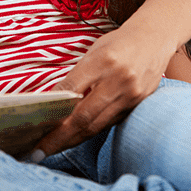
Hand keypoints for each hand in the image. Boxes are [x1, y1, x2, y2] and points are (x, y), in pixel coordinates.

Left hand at [32, 26, 170, 155]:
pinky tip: (75, 137)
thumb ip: (77, 76)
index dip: (51, 110)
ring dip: (73, 139)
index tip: (35, 125)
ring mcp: (130, 95)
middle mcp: (118, 80)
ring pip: (97, 125)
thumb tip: (54, 101)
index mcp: (103, 61)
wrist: (155, 38)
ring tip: (53, 149)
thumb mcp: (94, 51)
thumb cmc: (119, 43)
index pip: (71, 89)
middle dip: (59, 137)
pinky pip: (110, 122)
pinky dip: (91, 131)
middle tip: (39, 151)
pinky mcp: (137, 104)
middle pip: (84, 117)